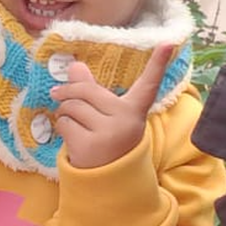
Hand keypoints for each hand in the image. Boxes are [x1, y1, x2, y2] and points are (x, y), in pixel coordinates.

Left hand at [51, 45, 171, 168]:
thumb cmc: (106, 140)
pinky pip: (65, 123)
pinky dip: (62, 127)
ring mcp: (109, 133)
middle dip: (68, 92)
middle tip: (57, 93)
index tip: (168, 43)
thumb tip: (75, 67)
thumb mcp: (106, 115)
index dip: (158, 63)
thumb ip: (91, 89)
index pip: (149, 84)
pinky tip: (73, 139)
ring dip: (63, 112)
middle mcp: (126, 119)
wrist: (107, 182)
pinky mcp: (91, 145)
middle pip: (87, 91)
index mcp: (134, 110)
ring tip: (74, 124)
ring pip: (72, 107)